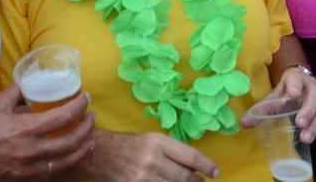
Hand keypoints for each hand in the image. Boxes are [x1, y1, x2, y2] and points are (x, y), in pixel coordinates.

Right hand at [0, 84, 94, 180]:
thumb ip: (18, 92)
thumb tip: (30, 82)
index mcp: (25, 129)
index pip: (62, 117)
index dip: (79, 106)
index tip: (85, 98)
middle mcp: (29, 151)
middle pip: (69, 142)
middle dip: (86, 129)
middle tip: (92, 118)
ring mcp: (26, 169)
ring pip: (63, 162)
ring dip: (80, 151)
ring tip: (90, 142)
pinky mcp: (20, 179)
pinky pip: (48, 174)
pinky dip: (61, 165)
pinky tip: (66, 158)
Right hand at [78, 130, 218, 181]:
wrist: (100, 154)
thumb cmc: (130, 145)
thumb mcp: (151, 140)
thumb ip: (172, 152)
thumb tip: (195, 166)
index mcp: (158, 142)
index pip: (190, 157)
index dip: (207, 166)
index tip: (215, 172)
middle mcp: (151, 159)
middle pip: (184, 176)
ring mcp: (142, 177)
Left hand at [242, 68, 315, 146]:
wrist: (300, 82)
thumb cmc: (286, 92)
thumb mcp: (274, 96)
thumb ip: (261, 109)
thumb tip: (244, 123)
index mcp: (296, 78)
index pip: (296, 79)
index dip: (295, 85)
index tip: (293, 94)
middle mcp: (313, 85)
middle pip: (315, 96)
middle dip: (309, 111)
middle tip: (300, 125)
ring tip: (307, 139)